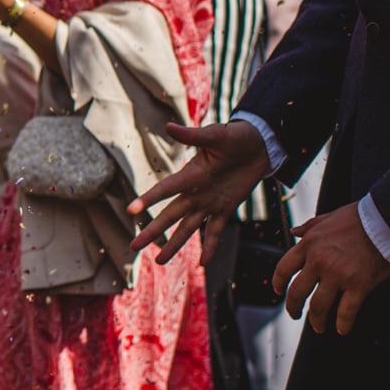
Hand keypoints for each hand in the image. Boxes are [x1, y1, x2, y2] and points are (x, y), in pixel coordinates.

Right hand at [127, 120, 270, 263]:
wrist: (258, 145)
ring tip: (159, 261)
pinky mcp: (226, 208)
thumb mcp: (216, 135)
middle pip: (170, 215)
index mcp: (191, 175)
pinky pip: (215, 231)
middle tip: (133, 246)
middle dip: (152, 231)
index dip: (148, 199)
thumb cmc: (235, 136)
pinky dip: (210, 246)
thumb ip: (193, 136)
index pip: (165, 189)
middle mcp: (195, 192)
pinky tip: (203, 263)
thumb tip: (168, 127)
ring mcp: (209, 202)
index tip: (131, 211)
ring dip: (174, 244)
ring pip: (188, 228)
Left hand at [274, 202, 389, 334]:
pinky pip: (346, 311)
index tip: (279, 292)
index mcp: (309, 245)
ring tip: (318, 327)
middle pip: (297, 292)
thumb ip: (310, 226)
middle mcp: (319, 262)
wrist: (389, 220)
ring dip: (316, 320)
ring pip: (319, 306)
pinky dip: (343, 324)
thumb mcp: (329, 216)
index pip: (284, 269)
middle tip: (295, 314)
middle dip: (293, 308)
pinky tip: (342, 329)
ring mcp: (338, 275)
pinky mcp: (359, 285)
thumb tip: (295, 232)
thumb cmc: (362, 217)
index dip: (279, 284)